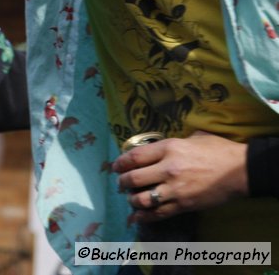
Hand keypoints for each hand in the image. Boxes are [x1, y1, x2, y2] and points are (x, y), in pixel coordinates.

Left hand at [112, 131, 247, 222]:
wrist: (240, 170)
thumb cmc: (218, 150)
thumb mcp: (192, 138)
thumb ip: (172, 143)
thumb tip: (158, 147)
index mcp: (169, 148)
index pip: (134, 156)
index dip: (120, 163)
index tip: (115, 167)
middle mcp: (168, 168)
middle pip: (134, 178)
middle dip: (122, 183)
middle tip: (120, 184)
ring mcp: (175, 189)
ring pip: (142, 198)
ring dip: (132, 200)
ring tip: (131, 199)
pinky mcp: (184, 204)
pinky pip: (158, 213)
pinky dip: (144, 217)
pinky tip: (136, 218)